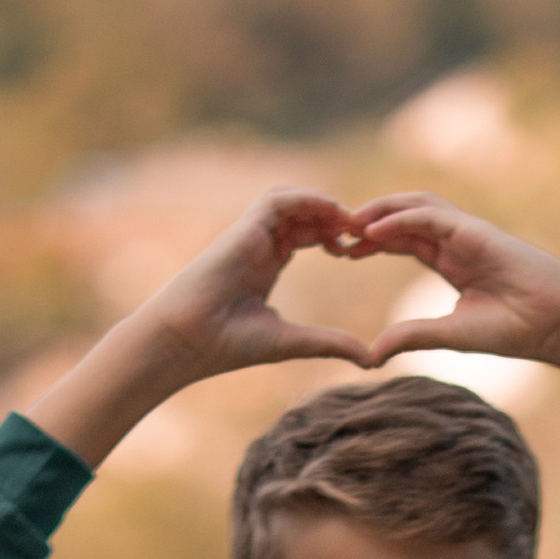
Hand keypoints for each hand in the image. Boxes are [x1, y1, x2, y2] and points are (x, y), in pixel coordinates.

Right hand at [142, 188, 378, 381]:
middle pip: (303, 215)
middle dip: (335, 218)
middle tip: (364, 232)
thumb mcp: (291, 342)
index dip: (334, 237)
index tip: (359, 251)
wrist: (189, 340)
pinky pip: (279, 199)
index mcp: (266, 266)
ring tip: (351, 221)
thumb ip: (329, 343)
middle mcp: (259, 245)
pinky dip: (307, 198)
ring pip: (292, 201)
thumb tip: (370, 359)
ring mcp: (251, 235)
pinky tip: (333, 211)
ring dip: (324, 205)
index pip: (305, 236)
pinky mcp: (244, 229)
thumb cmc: (228, 344)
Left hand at [348, 194, 559, 427]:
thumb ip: (411, 335)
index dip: (371, 243)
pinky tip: (373, 230)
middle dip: (367, 222)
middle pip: (401, 218)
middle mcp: (455, 240)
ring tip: (347, 223)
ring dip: (378, 211)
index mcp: (450, 260)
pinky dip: (400, 219)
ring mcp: (465, 232)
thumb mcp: (450, 334)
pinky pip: (430, 216)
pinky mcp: (475, 231)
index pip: (402, 241)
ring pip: (413, 207)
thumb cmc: (514, 329)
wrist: (556, 323)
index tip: (342, 252)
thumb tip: (371, 354)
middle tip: (333, 233)